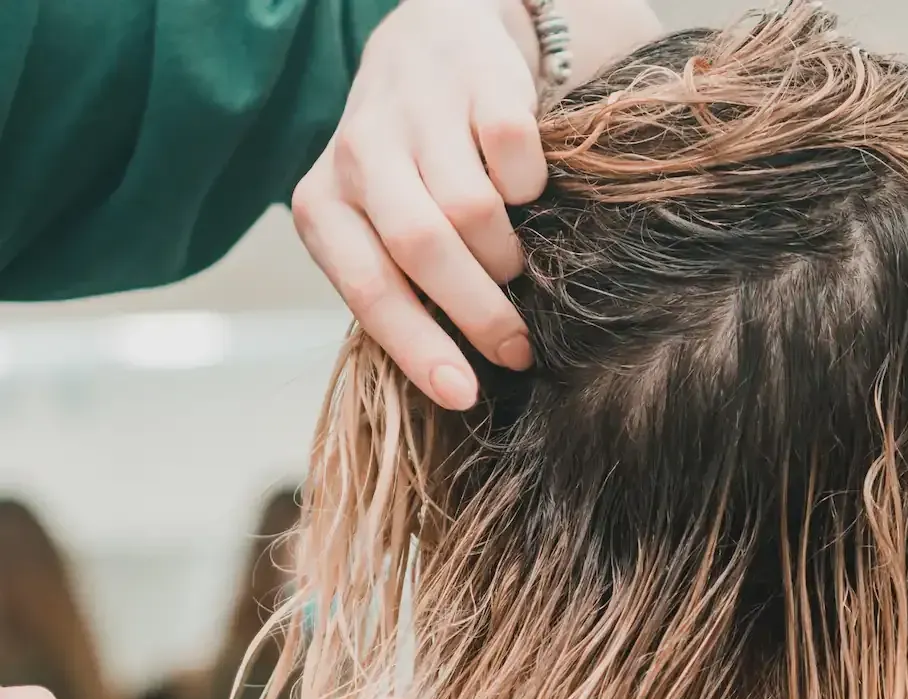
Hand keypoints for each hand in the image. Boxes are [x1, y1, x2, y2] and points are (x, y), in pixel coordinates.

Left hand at [293, 0, 662, 410]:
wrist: (433, 43)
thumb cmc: (409, 168)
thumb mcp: (379, 227)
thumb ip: (398, 285)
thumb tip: (452, 379)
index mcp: (322, 204)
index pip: (368, 287)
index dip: (417, 347)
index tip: (463, 394)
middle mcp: (357, 155)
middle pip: (422, 249)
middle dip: (478, 313)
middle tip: (517, 351)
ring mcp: (415, 114)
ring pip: (472, 210)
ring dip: (507, 255)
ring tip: (515, 266)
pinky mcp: (474, 82)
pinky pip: (514, 157)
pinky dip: (531, 187)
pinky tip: (524, 193)